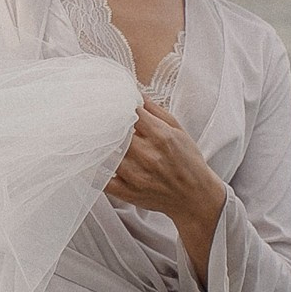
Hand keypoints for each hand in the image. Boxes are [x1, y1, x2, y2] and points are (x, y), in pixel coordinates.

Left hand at [106, 98, 226, 284]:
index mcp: (162, 137)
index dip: (120, 106)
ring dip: (102, 145)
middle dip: (108, 124)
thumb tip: (136, 93)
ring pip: (107, 154)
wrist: (195, 197)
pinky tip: (95, 162)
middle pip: (116, 132)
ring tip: (97, 139)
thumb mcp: (178, 131)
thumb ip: (156, 112)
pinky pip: (102, 180)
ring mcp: (137, 176)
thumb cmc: (188, 162)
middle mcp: (148, 156)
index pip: (131, 113)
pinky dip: (95, 171)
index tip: (114, 103)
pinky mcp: (128, 193)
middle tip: (100, 119)